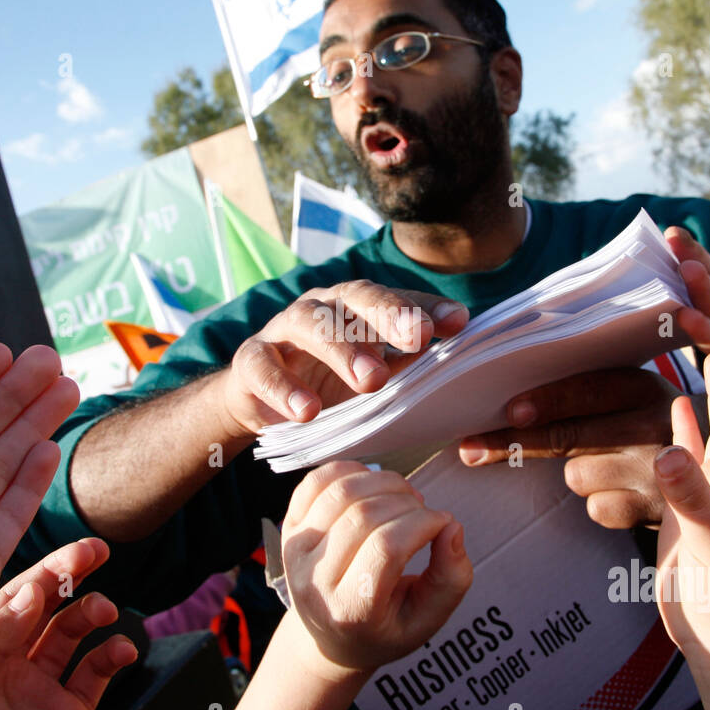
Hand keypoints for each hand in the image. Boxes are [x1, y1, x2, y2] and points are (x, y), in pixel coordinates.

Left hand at [0, 539, 136, 709]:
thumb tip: (29, 591)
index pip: (10, 598)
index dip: (41, 571)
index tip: (72, 552)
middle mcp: (6, 667)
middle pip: (45, 606)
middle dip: (73, 575)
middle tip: (98, 551)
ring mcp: (38, 691)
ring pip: (74, 634)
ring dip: (94, 613)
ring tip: (107, 611)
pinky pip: (96, 676)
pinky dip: (115, 656)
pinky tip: (122, 649)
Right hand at [220, 281, 467, 437]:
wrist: (257, 401)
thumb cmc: (326, 386)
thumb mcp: (369, 380)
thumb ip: (404, 369)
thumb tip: (451, 367)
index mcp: (357, 308)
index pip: (397, 298)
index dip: (426, 306)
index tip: (459, 322)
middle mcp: (322, 308)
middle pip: (356, 297)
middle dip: (391, 314)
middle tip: (419, 337)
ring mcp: (283, 330)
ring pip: (311, 324)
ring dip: (343, 350)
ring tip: (372, 380)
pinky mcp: (250, 360)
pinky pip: (263, 367)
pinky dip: (284, 389)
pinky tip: (306, 412)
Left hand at [280, 461, 472, 675]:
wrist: (331, 636)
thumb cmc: (384, 627)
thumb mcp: (427, 620)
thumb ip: (450, 579)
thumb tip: (452, 528)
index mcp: (350, 611)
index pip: (386, 548)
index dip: (422, 523)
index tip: (443, 522)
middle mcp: (314, 580)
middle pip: (363, 516)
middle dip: (407, 503)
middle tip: (425, 513)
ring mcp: (296, 550)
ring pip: (341, 492)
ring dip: (383, 482)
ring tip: (404, 498)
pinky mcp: (288, 527)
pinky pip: (315, 481)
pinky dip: (350, 471)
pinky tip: (373, 485)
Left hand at [457, 368, 704, 528]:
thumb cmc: (648, 426)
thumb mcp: (632, 398)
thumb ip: (585, 393)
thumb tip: (506, 408)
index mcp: (645, 386)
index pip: (588, 390)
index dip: (546, 401)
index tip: (507, 412)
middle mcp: (655, 426)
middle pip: (569, 436)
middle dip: (513, 443)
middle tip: (470, 450)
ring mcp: (658, 472)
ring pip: (577, 477)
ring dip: (576, 474)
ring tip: (605, 465)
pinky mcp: (656, 511)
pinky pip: (597, 509)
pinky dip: (600, 503)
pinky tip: (622, 492)